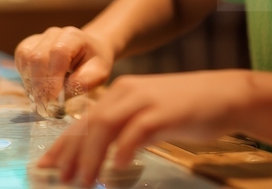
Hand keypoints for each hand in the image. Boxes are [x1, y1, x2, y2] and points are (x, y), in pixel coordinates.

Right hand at [15, 26, 114, 117]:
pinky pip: (20, 59)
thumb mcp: (99, 74)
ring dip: (30, 83)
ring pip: (25, 58)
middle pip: (37, 57)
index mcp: (73, 37)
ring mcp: (39, 38)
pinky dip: (25, 77)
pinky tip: (36, 89)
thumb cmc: (94, 63)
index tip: (54, 100)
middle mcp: (53, 34)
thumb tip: (61, 95)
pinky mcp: (28, 45)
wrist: (88, 51)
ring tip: (40, 100)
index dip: (53, 77)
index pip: (58, 53)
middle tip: (45, 107)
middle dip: (39, 86)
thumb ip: (83, 82)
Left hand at [37, 71, 252, 187]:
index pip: (83, 121)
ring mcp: (144, 100)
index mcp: (120, 93)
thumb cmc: (186, 109)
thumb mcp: (148, 114)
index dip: (63, 145)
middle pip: (89, 125)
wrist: (225, 95)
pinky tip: (118, 167)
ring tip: (84, 182)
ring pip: (105, 127)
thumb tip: (99, 156)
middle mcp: (126, 92)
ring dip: (91, 157)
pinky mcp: (163, 112)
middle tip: (62, 181)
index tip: (46, 166)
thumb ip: (124, 128)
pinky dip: (124, 150)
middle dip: (72, 155)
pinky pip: (136, 131)